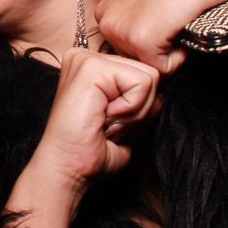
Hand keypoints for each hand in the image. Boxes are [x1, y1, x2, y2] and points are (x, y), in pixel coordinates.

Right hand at [32, 49, 158, 191]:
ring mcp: (87, 59)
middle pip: (149, 73)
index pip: (142, 74)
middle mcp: (87, 57)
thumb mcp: (127, 123)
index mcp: (93, 67)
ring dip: (136, 111)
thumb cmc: (90, 152)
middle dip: (139, 108)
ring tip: (107, 122)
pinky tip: (104, 118)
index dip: (138, 107)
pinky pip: (141, 83)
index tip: (111, 124)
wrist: (67, 169)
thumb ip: (143, 103)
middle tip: (110, 125)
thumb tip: (160, 95)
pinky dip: (131, 109)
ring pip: (149, 78)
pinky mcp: (90, 68)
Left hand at [94, 0, 227, 73]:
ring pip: (149, 65)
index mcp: (105, 10)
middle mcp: (106, 22)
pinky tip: (181, 25)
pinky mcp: (141, 42)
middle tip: (171, 17)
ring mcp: (121, 32)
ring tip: (175, 18)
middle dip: (159, 47)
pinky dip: (179, 54)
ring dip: (169, 50)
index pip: (127, 47)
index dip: (151, 37)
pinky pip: (163, 68)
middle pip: (136, 59)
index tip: (163, 15)